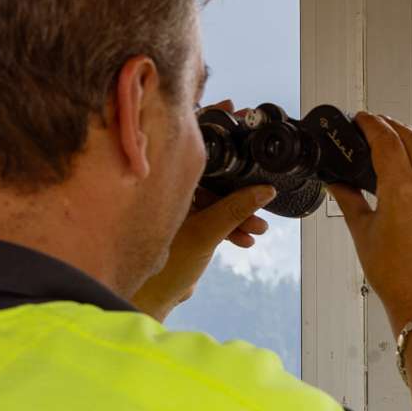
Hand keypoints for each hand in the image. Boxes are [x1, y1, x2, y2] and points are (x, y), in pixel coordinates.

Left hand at [130, 102, 273, 319]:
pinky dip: (226, 224)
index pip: (191, 140)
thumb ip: (236, 209)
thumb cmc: (160, 266)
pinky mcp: (178, 225)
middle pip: (207, 169)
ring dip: (237, 211)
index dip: (216, 124)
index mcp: (162, 179)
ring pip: (211, 196)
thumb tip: (264, 190)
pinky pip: (208, 216)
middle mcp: (162, 186)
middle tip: (262, 175)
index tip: (235, 110)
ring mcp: (169, 205)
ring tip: (258, 227)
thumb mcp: (207, 232)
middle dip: (239, 182)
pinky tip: (243, 238)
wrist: (147, 300)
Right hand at [327, 112, 411, 329]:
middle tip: (380, 126)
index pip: (387, 142)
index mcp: (403, 191)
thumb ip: (350, 200)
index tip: (364, 119)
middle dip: (395, 127)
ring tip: (406, 137)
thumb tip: (335, 184)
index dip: (373, 125)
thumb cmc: (397, 277)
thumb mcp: (364, 234)